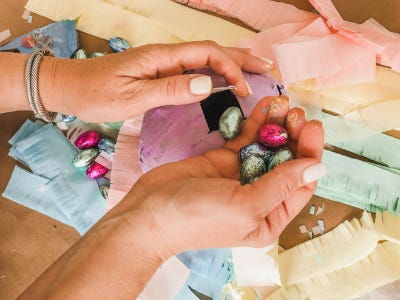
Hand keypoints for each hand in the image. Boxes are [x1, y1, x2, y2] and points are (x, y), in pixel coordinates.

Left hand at [41, 41, 269, 121]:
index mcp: (162, 57)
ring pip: (204, 59)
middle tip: (267, 68)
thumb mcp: (132, 96)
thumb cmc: (97, 93)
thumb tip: (208, 83)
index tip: (245, 89)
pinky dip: (214, 73)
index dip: (231, 68)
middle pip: (211, 51)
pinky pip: (193, 70)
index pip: (207, 54)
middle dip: (241, 58)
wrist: (70, 88)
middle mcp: (166, 56)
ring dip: (232, 63)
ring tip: (255, 70)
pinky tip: (222, 80)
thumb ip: (170, 90)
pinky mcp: (159, 73)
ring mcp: (163, 64)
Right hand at [111, 95, 324, 259]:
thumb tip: (318, 168)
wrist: (149, 212)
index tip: (313, 127)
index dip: (310, 155)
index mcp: (269, 217)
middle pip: (286, 162)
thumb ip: (281, 185)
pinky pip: (245, 139)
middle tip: (296, 113)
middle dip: (294, 137)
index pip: (301, 185)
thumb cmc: (197, 218)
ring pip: (266, 147)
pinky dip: (255, 123)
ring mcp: (240, 175)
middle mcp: (258, 196)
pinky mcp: (223, 160)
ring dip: (277, 125)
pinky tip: (266, 106)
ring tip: (284, 103)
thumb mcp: (244, 206)